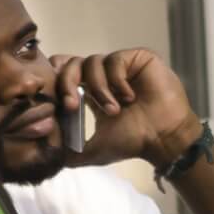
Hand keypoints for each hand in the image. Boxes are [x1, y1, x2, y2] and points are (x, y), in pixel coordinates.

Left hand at [47, 48, 204, 169]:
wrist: (165, 139)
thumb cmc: (134, 142)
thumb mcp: (95, 149)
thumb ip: (71, 151)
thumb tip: (48, 155)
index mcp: (91, 91)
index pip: (63, 73)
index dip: (56, 83)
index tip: (60, 104)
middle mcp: (104, 75)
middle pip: (71, 63)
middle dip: (66, 84)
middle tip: (71, 105)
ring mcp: (121, 65)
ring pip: (92, 62)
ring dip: (98, 89)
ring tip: (114, 110)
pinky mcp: (137, 58)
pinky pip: (114, 60)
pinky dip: (116, 80)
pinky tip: (128, 97)